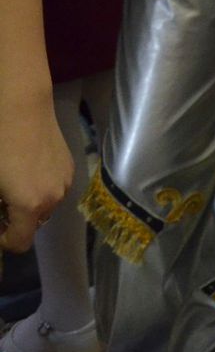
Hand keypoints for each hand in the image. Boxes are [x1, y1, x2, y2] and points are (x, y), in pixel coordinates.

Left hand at [0, 96, 71, 253]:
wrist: (21, 109)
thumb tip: (1, 210)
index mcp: (30, 205)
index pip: (19, 242)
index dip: (3, 240)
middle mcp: (53, 198)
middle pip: (34, 224)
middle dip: (16, 218)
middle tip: (1, 198)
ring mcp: (65, 181)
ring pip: (45, 205)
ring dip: (30, 202)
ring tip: (15, 181)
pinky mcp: (70, 166)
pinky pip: (54, 188)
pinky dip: (41, 186)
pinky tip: (29, 166)